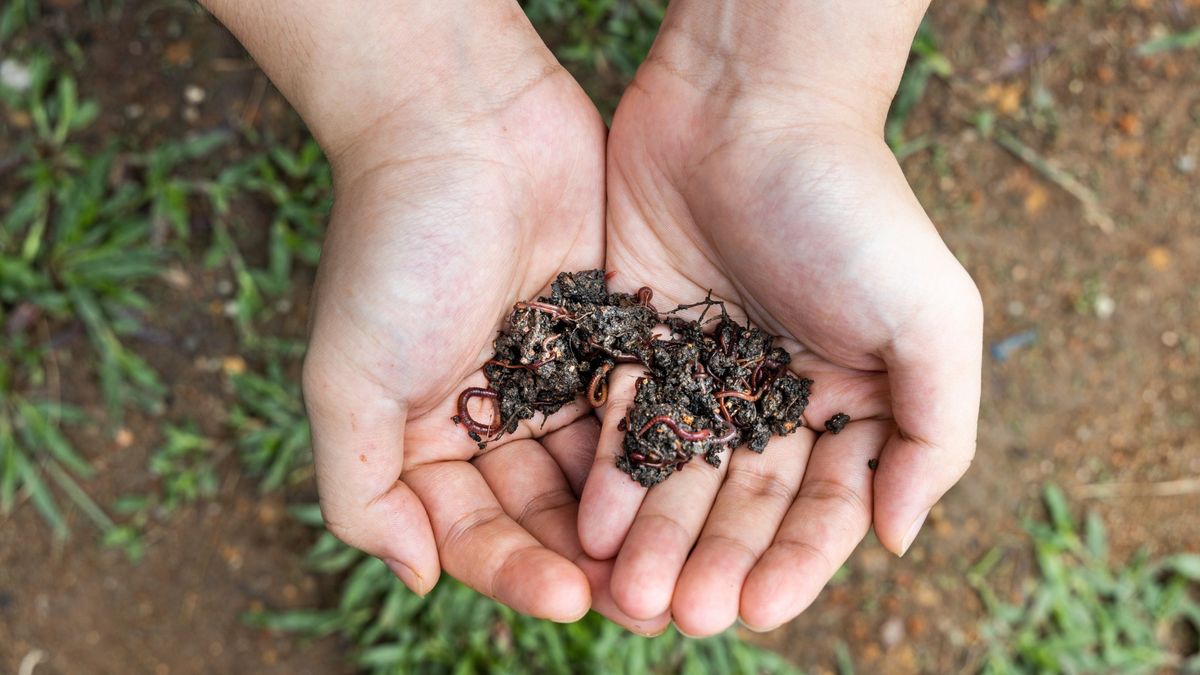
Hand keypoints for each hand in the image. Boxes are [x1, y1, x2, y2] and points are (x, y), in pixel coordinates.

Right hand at [268, 5, 667, 632]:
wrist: (461, 122)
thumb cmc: (394, 248)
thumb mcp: (346, 377)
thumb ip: (362, 488)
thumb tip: (413, 577)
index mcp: (429, 436)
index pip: (473, 532)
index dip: (516, 571)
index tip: (567, 598)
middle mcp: (495, 416)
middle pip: (547, 515)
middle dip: (589, 559)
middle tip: (644, 599)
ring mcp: (558, 376)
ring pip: (604, 473)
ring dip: (636, 520)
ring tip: (683, 562)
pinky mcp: (613, 335)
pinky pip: (642, 407)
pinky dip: (664, 448)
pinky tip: (704, 485)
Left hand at [578, 3, 982, 634]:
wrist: (748, 102)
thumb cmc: (850, 204)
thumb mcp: (931, 314)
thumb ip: (937, 432)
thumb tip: (898, 541)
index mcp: (850, 399)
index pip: (824, 508)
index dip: (794, 565)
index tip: (759, 610)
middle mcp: (775, 393)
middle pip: (742, 503)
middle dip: (714, 563)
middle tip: (680, 615)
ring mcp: (703, 368)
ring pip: (678, 475)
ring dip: (657, 539)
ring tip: (628, 594)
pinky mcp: (639, 338)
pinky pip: (625, 419)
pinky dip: (613, 473)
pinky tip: (594, 523)